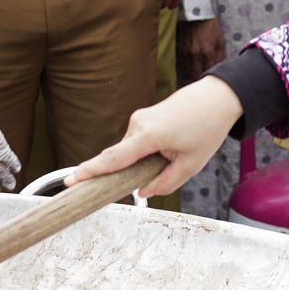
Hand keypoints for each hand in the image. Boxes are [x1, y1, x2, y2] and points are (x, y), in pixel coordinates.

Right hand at [67, 77, 244, 196]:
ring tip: (175, 154)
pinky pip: (136, 141)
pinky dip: (144, 152)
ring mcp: (139, 118)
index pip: (113, 159)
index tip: (70, 180)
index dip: (91, 172)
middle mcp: (137, 124)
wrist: (218, 97)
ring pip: (130, 150)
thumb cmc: (207, 128)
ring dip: (142, 161)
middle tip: (140, 178)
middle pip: (120, 157)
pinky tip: (168, 149)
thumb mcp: (191, 165)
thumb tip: (143, 192)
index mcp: (148, 136)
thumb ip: (165, 183)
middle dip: (126, 172)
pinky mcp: (144, 117)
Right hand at [178, 18, 226, 82]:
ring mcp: (186, 52)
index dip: (211, 77)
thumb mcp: (220, 40)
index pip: (209, 72)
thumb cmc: (211, 27)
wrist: (196, 15)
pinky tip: (191, 65)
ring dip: (193, 73)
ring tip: (197, 72)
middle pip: (196, 75)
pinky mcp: (179, 49)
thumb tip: (221, 68)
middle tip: (204, 79)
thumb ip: (221, 56)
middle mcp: (195, 54)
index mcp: (207, 52)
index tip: (213, 78)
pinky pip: (182, 63)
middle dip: (200, 79)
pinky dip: (187, 66)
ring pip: (188, 71)